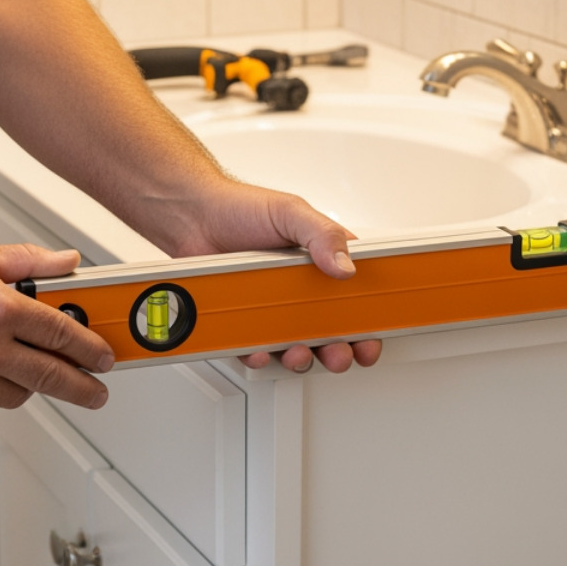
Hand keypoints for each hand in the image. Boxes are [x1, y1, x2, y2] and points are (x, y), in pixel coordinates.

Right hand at [0, 243, 115, 409]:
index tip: (104, 358)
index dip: (91, 349)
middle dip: (83, 388)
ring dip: (31, 383)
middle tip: (96, 392)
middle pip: (52, 377)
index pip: (63, 335)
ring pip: (19, 394)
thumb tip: (67, 262)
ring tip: (28, 368)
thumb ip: (31, 262)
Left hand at [165, 181, 382, 373]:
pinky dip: (260, 355)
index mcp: (320, 261)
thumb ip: (322, 235)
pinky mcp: (246, 321)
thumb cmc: (240, 208)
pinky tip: (260, 350)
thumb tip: (345, 265)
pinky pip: (257, 348)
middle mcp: (300, 288)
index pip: (355, 294)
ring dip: (303, 357)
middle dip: (342, 349)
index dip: (369, 318)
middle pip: (333, 330)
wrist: (192, 217)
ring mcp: (274, 307)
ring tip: (299, 353)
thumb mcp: (291, 213)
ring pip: (298, 344)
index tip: (374, 334)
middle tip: (341, 354)